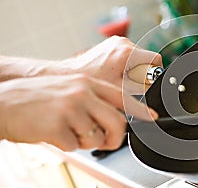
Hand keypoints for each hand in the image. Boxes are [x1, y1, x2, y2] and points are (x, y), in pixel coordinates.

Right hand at [0, 74, 157, 150]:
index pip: (122, 97)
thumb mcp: (68, 89)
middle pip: (117, 123)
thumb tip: (116, 118)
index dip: (140, 110)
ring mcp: (70, 109)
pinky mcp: (58, 126)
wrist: (4, 103)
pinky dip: (68, 145)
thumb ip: (92, 99)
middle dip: (116, 139)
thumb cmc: (36, 99)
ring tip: (68, 130)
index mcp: (87, 84)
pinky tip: (54, 133)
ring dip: (86, 141)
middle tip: (107, 142)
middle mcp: (82, 93)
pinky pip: (76, 146)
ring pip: (97, 137)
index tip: (152, 117)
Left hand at [59, 36, 161, 94]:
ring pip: (138, 57)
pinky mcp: (111, 44)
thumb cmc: (92, 83)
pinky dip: (125, 65)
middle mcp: (123, 43)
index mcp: (128, 52)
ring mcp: (116, 41)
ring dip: (133, 69)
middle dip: (141, 72)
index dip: (154, 73)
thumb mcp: (121, 90)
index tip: (145, 82)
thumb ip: (141, 87)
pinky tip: (113, 73)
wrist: (72, 76)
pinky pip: (128, 55)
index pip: (156, 60)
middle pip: (147, 59)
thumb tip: (152, 86)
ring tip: (118, 78)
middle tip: (126, 83)